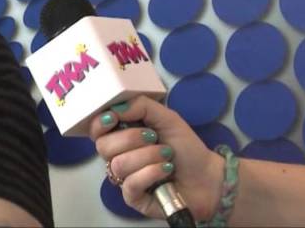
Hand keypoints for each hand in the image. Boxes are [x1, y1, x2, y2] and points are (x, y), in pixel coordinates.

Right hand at [88, 97, 223, 221]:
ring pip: (118, 165)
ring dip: (147, 156)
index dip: (100, 123)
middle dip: (130, 138)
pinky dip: (151, 173)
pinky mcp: (133, 198)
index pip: (97, 130)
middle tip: (153, 137)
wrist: (208, 177)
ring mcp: (124, 179)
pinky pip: (130, 184)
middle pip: (103, 146)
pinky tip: (166, 171)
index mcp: (123, 136)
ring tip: (167, 156)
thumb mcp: (167, 118)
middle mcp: (119, 157)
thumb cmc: (186, 147)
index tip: (113, 117)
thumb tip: (115, 107)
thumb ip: (141, 106)